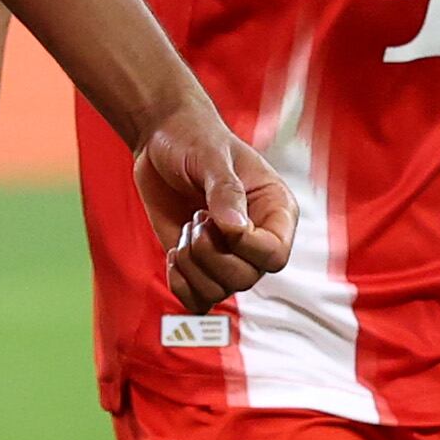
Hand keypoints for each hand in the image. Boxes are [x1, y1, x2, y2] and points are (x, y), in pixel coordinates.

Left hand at [133, 112, 293, 308]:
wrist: (163, 139)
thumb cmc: (195, 138)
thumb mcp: (212, 156)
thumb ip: (225, 191)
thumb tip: (234, 230)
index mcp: (276, 211)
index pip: (275, 254)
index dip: (244, 246)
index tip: (215, 218)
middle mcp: (257, 239)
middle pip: (246, 279)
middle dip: (210, 254)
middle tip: (197, 218)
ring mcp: (228, 255)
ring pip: (220, 293)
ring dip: (192, 265)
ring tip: (188, 229)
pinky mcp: (200, 265)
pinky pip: (198, 301)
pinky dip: (181, 286)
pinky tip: (174, 252)